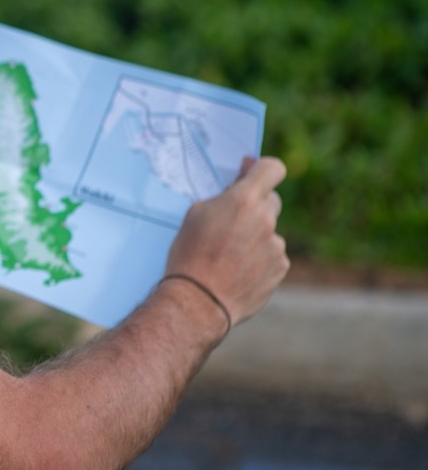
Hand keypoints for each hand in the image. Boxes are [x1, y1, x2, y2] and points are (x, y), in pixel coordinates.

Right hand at [165, 156, 289, 328]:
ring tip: (229, 255)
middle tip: (233, 220)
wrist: (199, 301)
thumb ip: (222, 197)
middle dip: (255, 205)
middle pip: (271, 200)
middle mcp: (266, 219)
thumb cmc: (190, 254)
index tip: (253, 174)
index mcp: (243, 200)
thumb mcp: (195, 215)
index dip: (264, 169)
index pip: (272, 168)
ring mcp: (276, 245)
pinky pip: (272, 254)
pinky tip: (238, 270)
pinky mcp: (281, 268)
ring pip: (270, 231)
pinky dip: (259, 259)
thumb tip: (238, 184)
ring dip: (255, 236)